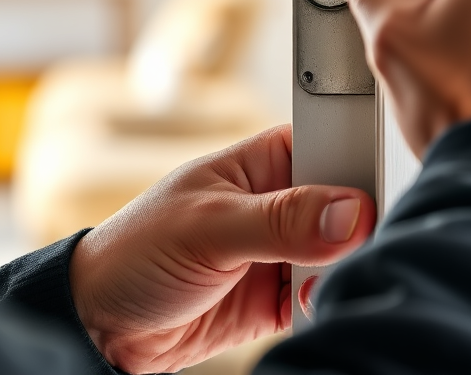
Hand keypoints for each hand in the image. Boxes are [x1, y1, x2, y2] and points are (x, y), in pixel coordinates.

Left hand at [69, 125, 374, 372]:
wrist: (100, 326)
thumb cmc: (136, 250)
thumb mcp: (209, 226)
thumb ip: (281, 218)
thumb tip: (349, 211)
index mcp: (267, 159)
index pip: (332, 144)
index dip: (355, 164)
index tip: (369, 193)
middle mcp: (281, 200)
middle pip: (346, 203)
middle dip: (353, 227)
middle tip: (347, 246)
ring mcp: (283, 249)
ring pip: (340, 253)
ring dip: (339, 269)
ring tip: (316, 281)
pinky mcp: (279, 297)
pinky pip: (322, 295)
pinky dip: (323, 303)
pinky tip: (306, 306)